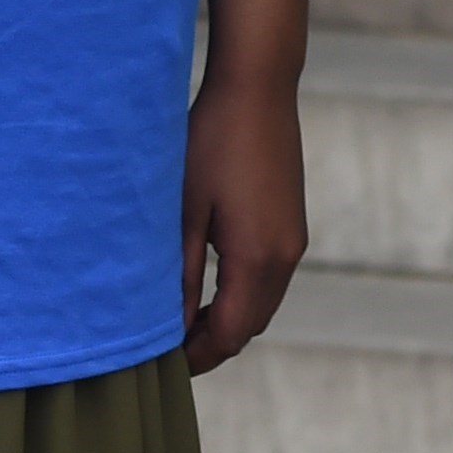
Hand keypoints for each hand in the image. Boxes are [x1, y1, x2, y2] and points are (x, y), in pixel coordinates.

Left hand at [181, 0, 310, 372]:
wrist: (258, 88)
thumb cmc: (212, 142)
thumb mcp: (184, 211)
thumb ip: (178, 275)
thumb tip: (170, 327)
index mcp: (257, 258)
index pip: (227, 335)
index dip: (195, 357)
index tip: (159, 364)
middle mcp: (285, 256)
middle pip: (248, 328)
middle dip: (210, 344)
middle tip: (165, 348)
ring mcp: (293, 240)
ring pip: (262, 306)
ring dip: (227, 321)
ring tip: (181, 320)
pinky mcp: (292, 225)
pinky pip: (270, 281)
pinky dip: (242, 296)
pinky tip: (208, 285)